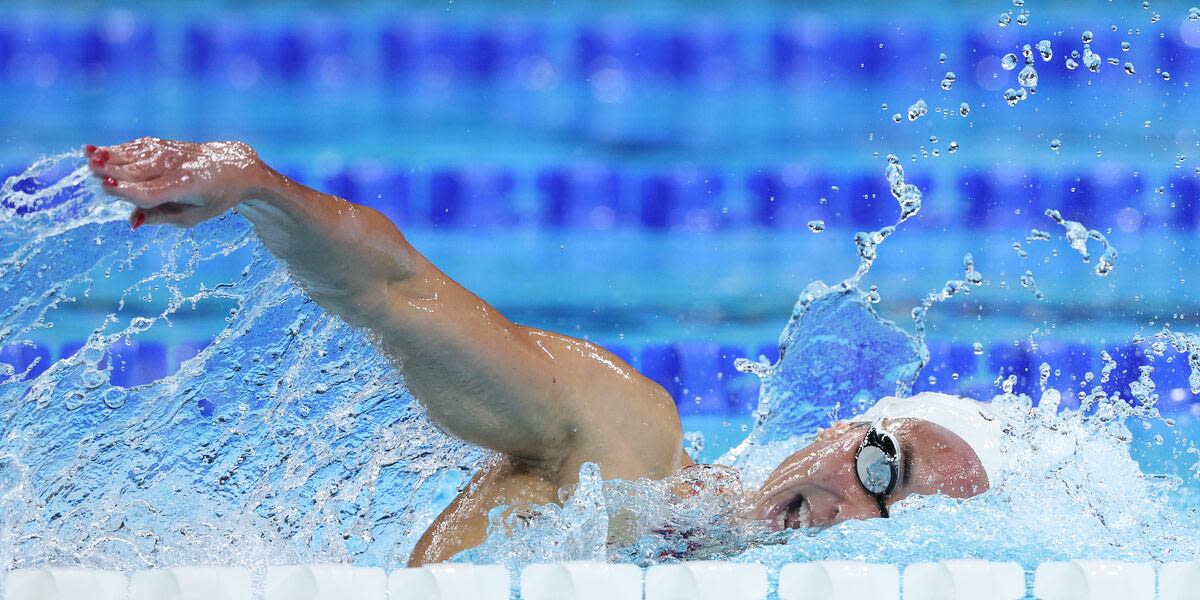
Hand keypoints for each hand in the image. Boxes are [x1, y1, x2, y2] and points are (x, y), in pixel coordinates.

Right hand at [85, 137, 263, 228]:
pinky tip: (95, 151)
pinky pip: (136, 147)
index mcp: (188, 187)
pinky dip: (117, 150)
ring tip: (87, 155)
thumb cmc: (213, 198)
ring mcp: (169, 152)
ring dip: (110, 156)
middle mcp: (177, 166)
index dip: (129, 191)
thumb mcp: (194, 217)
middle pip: (140, 171)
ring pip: (135, 156)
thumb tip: (132, 221)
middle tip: (90, 170)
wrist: (234, 167)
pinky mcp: (162, 145)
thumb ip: (162, 217)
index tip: (106, 186)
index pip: (153, 191)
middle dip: (115, 171)